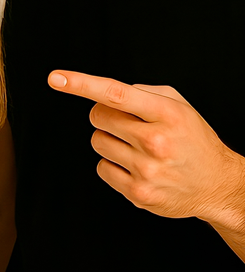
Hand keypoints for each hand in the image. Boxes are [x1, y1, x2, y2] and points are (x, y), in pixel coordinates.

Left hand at [48, 70, 243, 224]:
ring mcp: (146, 170)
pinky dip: (112, 164)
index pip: (115, 93)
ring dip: (109, 139)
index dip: (82, 83)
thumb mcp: (178, 105)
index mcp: (166, 113)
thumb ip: (144, 92)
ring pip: (97, 141)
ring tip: (136, 146)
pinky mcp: (138, 194)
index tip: (56, 77)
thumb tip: (108, 94)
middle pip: (98, 116)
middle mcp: (155, 141)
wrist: (216, 184)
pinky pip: (102, 168)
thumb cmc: (192, 139)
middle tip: (127, 123)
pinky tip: (135, 166)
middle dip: (106, 115)